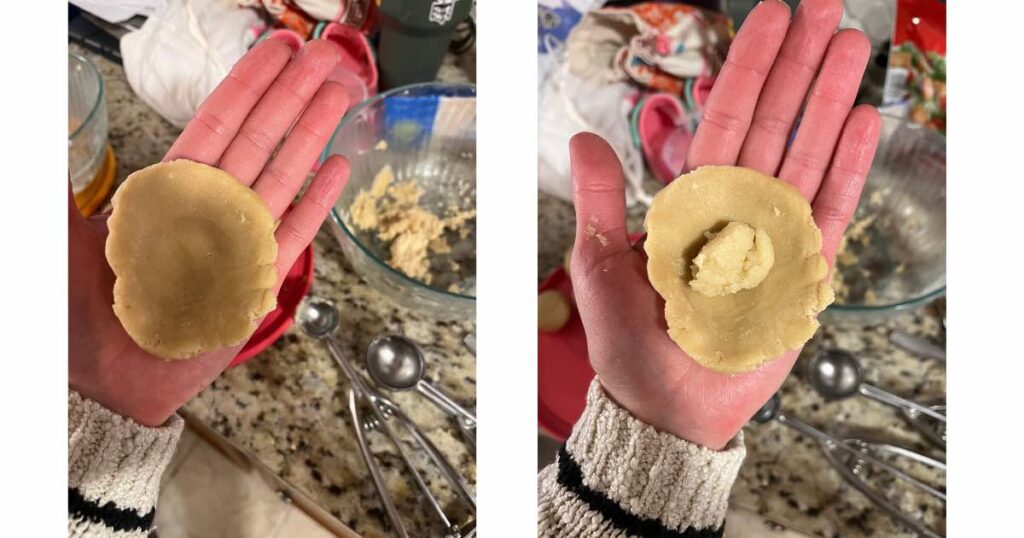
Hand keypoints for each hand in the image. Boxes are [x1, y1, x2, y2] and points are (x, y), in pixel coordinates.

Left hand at [69, 39, 350, 426]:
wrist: (107, 377)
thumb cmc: (82, 308)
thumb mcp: (66, 234)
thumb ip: (70, 188)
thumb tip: (56, 122)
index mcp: (171, 188)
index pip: (219, 122)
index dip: (250, 83)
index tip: (277, 49)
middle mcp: (211, 207)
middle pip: (261, 138)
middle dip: (294, 94)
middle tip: (327, 57)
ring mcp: (240, 241)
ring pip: (284, 176)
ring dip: (312, 134)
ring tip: (340, 95)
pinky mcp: (258, 280)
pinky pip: (294, 233)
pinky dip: (317, 202)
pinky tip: (338, 168)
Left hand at [568, 0, 880, 448]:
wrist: (664, 404)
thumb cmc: (628, 340)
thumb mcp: (598, 262)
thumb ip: (599, 199)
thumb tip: (583, 139)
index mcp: (692, 199)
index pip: (726, 117)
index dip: (749, 66)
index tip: (769, 19)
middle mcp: (737, 207)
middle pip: (776, 122)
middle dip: (799, 65)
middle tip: (824, 11)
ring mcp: (774, 235)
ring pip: (808, 153)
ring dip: (829, 100)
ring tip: (851, 47)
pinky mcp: (801, 271)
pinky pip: (829, 210)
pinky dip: (847, 166)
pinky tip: (861, 122)